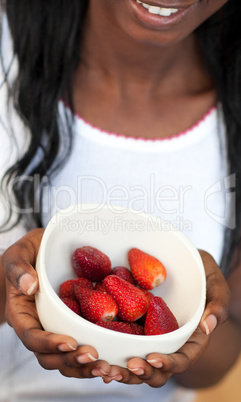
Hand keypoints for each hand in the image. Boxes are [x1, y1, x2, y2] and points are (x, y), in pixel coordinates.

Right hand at [2, 229, 110, 378]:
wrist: (43, 254)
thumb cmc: (29, 252)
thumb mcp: (19, 253)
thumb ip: (18, 268)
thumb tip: (29, 286)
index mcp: (22, 313)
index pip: (31, 336)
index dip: (49, 344)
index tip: (70, 343)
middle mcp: (39, 327)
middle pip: (50, 356)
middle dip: (71, 361)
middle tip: (93, 357)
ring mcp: (57, 329)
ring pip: (67, 359)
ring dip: (85, 367)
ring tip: (106, 367)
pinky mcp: (75, 326)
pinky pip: (82, 347)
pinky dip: (95, 359)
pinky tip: (113, 362)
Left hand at [102, 250, 229, 386]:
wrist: (180, 261)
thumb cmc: (201, 272)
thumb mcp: (214, 281)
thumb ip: (217, 302)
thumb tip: (208, 327)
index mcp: (190, 338)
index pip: (182, 359)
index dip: (169, 363)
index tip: (153, 358)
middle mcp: (168, 342)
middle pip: (156, 369)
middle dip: (140, 374)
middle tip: (125, 366)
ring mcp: (148, 335)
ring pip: (134, 362)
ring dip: (120, 370)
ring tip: (104, 367)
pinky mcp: (131, 325)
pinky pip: (119, 342)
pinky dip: (108, 351)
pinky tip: (93, 351)